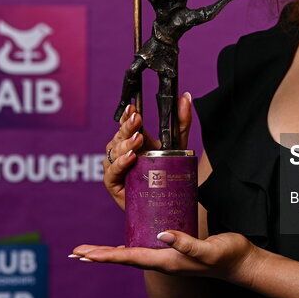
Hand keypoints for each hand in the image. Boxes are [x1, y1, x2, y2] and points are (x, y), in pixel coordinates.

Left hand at [70, 230, 263, 285]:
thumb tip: (162, 235)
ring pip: (133, 254)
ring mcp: (169, 258)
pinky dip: (129, 247)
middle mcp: (164, 261)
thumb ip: (186, 243)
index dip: (105, 255)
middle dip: (100, 255)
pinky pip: (146, 249)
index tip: (84, 253)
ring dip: (111, 253)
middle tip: (75, 253)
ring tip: (92, 251)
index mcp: (167, 261)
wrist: (242, 264)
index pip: (129, 257)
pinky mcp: (176, 250)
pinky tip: (126, 244)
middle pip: (125, 258)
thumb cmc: (228, 256)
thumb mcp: (209, 249)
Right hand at [102, 94, 192, 209]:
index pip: (127, 124)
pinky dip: (120, 163)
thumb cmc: (166, 172)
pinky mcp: (113, 183)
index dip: (127, 115)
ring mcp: (115, 166)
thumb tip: (186, 96)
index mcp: (132, 140)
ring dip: (125, 144)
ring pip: (114, 151)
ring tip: (137, 140)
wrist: (165, 201)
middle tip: (138, 119)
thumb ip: (181, 122)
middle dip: (128, 127)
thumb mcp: (177, 145)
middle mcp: (120, 151)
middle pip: (119, 135)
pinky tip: (130, 158)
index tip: (133, 107)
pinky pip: (112, 171)